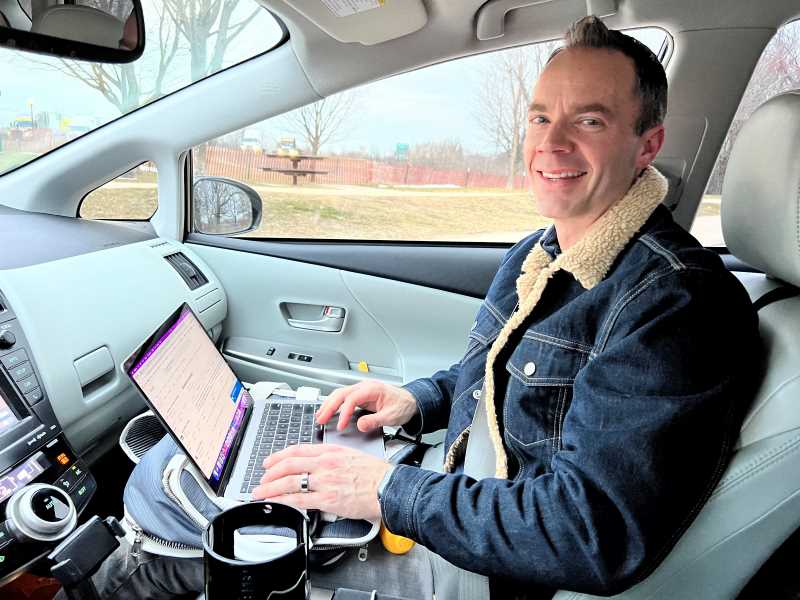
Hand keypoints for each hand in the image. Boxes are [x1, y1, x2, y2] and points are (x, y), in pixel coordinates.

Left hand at [251, 444, 389, 521]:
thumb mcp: (351, 455)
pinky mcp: (327, 499)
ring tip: (260, 493)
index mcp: (331, 451)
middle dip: (270, 473)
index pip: (297, 450)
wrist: (388, 487)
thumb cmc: (375, 474)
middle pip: (289, 464)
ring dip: (270, 488)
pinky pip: (299, 499)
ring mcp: (325, 481)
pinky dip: (283, 501)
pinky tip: (275, 503)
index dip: (279, 456)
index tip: (270, 461)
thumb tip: (316, 464)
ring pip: (289, 481)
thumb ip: (331, 458)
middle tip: (261, 479)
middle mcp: (325, 463)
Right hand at [317, 380, 417, 431]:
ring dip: (329, 404)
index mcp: (372, 389)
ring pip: (340, 394)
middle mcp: (365, 387)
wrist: (411, 402)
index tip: (340, 425)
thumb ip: (376, 421)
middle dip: (329, 406)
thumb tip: (360, 425)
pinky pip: (344, 398)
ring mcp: (361, 390)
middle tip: (320, 419)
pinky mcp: (360, 396)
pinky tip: (329, 411)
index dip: (344, 412)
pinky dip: (334, 404)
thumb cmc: (403, 406)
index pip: (352, 399)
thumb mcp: (392, 416)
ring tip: (320, 416)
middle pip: (341, 393)